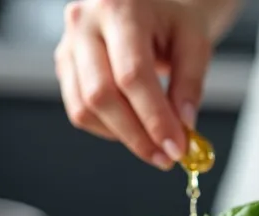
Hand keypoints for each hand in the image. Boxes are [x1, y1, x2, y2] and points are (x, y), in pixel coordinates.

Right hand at [54, 0, 213, 169]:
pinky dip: (108, 128)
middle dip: (136, 135)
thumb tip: (183, 126)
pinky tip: (133, 127)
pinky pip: (79, 109)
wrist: (147, 5)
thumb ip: (190, 83)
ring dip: (122, 136)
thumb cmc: (172, 21)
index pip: (133, 75)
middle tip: (165, 157)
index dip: (154, 118)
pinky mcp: (63, 64)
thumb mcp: (194, 42)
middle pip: (102, 94)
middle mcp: (84, 23)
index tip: (176, 148)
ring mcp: (68, 44)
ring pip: (84, 107)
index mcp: (119, 7)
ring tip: (154, 146)